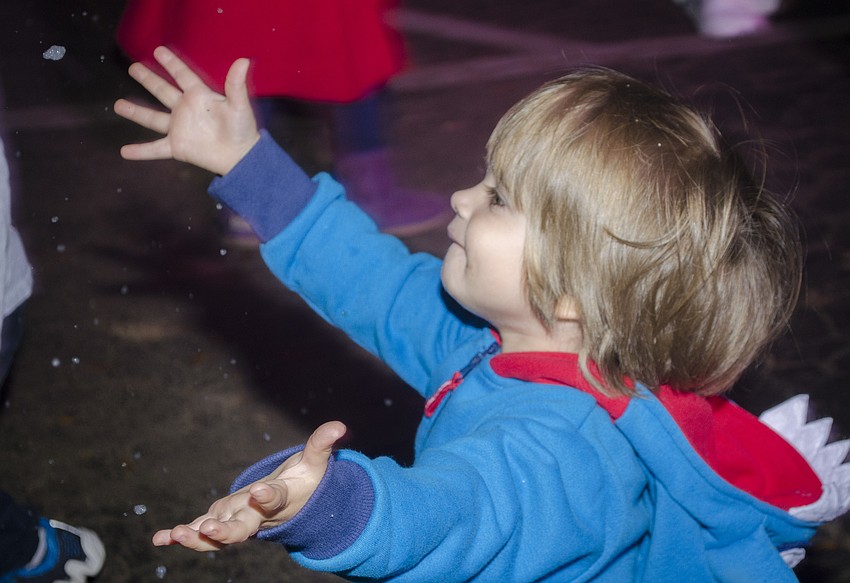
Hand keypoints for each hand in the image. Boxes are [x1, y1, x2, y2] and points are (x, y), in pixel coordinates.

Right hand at [114, 46, 260, 175]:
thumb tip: (244, 60)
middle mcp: (186, 110)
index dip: (171, 63)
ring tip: (117, 105)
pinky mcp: (177, 147)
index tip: (158, 50)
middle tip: (133, 67)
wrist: (242, 157)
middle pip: (162, 91)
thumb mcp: (239, 105)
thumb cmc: (243, 129)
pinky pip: (155, 149)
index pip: (183, 76)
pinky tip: (124, 152)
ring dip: (135, 112)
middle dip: (148, 79)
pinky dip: (141, 151)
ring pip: (153, 118)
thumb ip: (236, 85)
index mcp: (200, 97)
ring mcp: (179, 128)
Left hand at [152, 421, 346, 551]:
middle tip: (211, 530)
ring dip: (196, 538)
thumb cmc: (304, 481)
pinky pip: (201, 532)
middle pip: (242, 529)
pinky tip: (160, 538)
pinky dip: (181, 536)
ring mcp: (238, 521)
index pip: (274, 498)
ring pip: (217, 536)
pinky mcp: (223, 521)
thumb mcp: (315, 462)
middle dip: (225, 532)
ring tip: (175, 535)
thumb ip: (322, 444)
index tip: (259, 491)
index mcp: (280, 500)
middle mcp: (257, 516)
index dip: (267, 496)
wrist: (294, 508)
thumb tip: (340, 425)